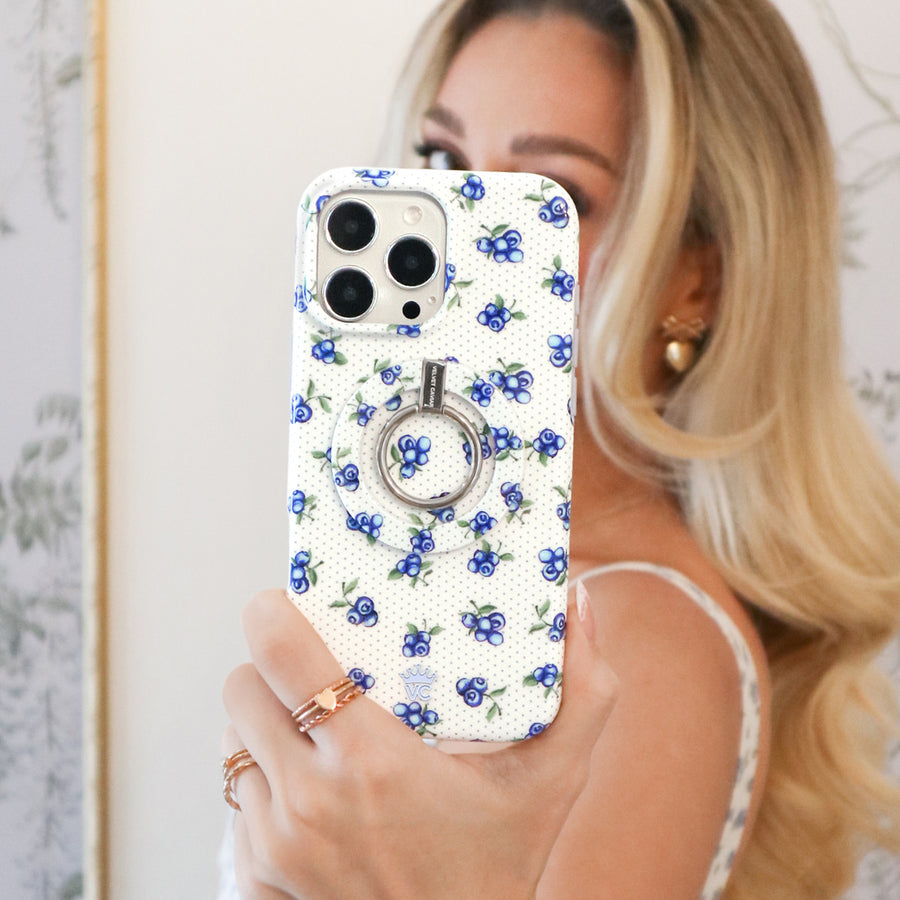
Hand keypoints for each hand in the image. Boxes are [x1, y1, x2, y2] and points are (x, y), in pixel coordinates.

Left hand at [222, 584, 616, 899]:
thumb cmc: (501, 865)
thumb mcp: (554, 780)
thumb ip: (584, 691)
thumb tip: (580, 599)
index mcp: (371, 760)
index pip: (277, 652)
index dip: (273, 612)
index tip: (291, 605)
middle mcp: (309, 800)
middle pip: (241, 686)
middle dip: (270, 667)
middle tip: (314, 669)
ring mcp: (277, 842)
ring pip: (234, 740)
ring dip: (265, 721)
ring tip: (313, 723)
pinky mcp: (259, 874)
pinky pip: (238, 794)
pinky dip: (264, 775)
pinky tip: (308, 781)